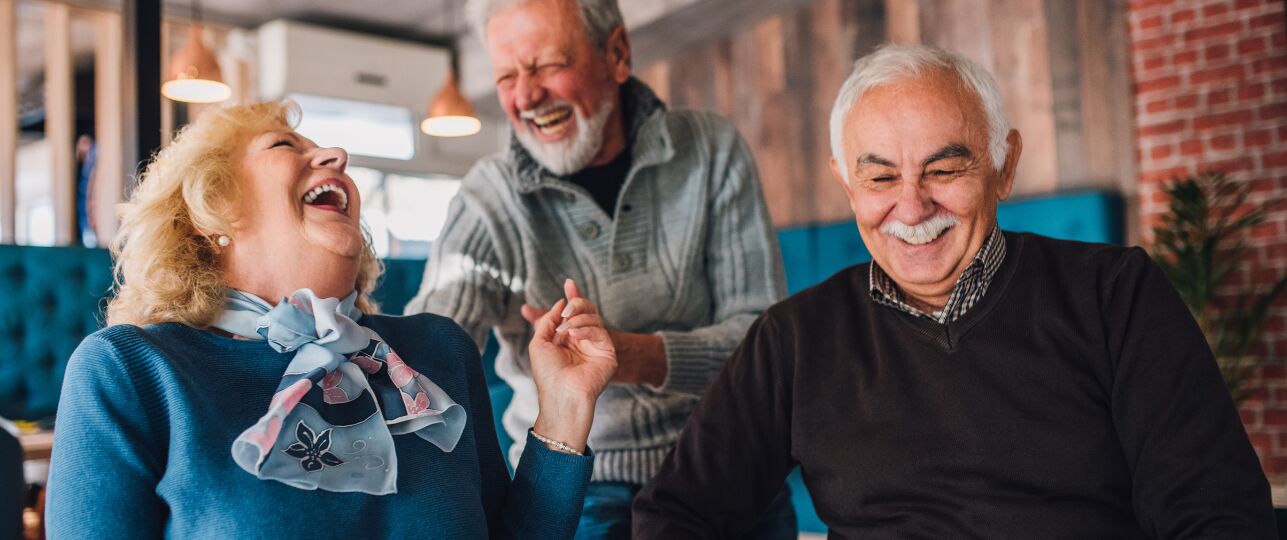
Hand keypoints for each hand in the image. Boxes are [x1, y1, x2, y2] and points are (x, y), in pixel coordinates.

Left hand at [528, 279, 617, 452]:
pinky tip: (574, 336)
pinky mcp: (607, 352)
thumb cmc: (548, 373)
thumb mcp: (539, 342)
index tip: (569, 283)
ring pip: (593, 317)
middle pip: (586, 310)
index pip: (574, 313)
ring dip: (577, 319)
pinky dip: (585, 329)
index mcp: (568, 338)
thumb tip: (561, 303)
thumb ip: (548, 320)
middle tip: (566, 311)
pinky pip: (599, 330)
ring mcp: (596, 345)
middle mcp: (583, 340)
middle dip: (576, 303)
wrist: (561, 394)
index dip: (572, 297)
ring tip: (565, 330)